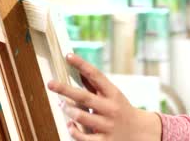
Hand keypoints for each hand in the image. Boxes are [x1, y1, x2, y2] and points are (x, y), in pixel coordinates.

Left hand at [47, 53, 161, 140]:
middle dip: (66, 90)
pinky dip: (73, 130)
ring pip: (82, 117)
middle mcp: (110, 108)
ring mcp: (107, 125)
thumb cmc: (121, 110)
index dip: (82, 65)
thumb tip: (79, 70)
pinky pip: (83, 138)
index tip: (69, 56)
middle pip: (85, 97)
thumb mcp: (113, 95)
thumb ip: (96, 85)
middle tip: (50, 83)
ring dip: (68, 110)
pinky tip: (69, 125)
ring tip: (60, 104)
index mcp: (113, 93)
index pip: (96, 75)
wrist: (139, 132)